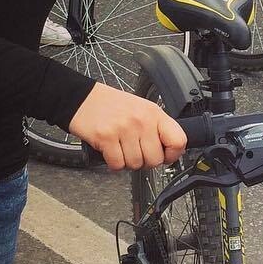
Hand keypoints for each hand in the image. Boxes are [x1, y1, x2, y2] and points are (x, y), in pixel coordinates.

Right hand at [68, 83, 186, 170]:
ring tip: (121, 147)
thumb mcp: (141, 109)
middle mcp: (142, 120)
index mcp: (154, 113)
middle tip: (135, 151)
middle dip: (145, 161)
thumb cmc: (112, 105)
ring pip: (136, 164)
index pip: (178, 140)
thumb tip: (168, 151)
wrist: (83, 98)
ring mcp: (124, 128)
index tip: (165, 156)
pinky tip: (110, 150)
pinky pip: (117, 165)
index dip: (173, 155)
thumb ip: (155, 128)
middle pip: (155, 159)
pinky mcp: (107, 137)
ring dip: (127, 161)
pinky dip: (113, 163)